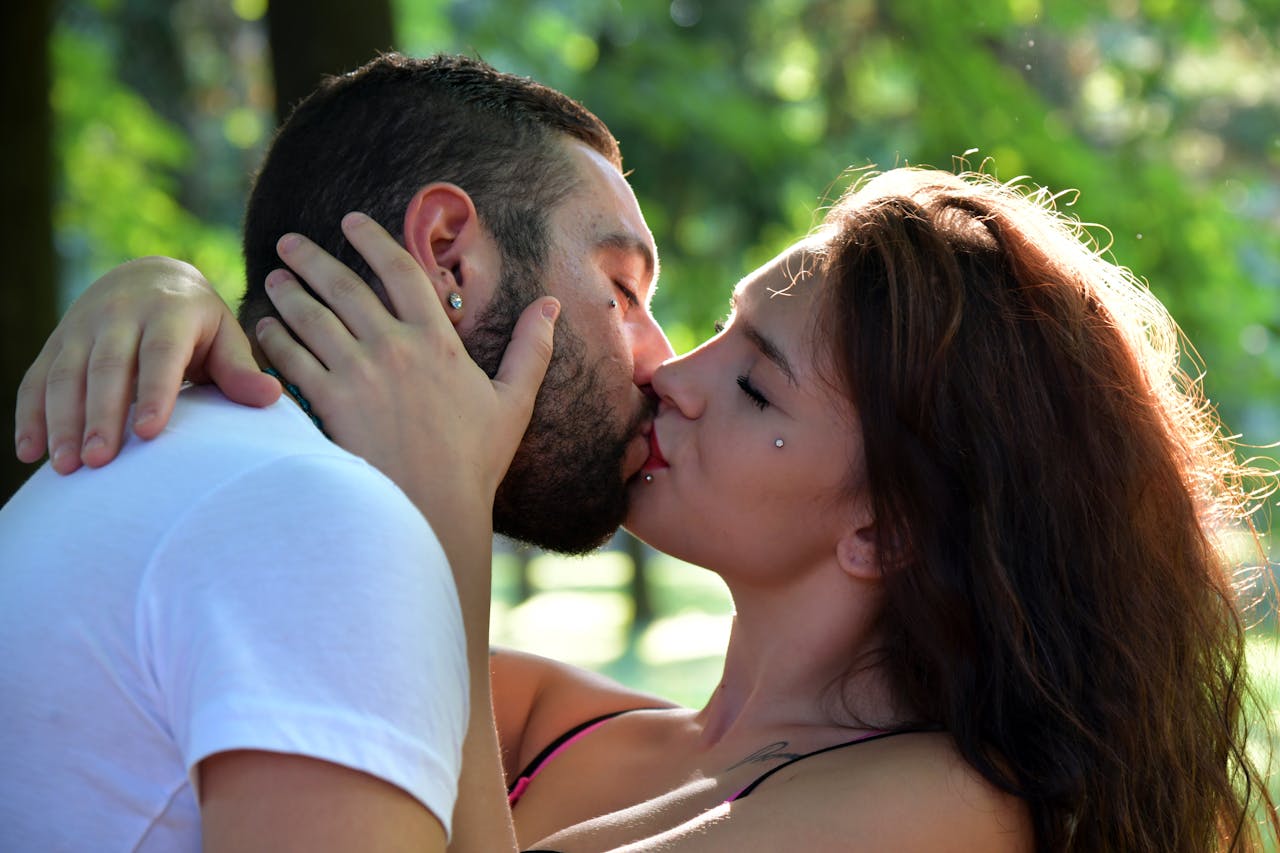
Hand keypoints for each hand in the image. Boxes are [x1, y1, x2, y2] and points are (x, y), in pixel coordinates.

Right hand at [14, 257, 280, 472]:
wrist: (149, 277)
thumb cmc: (198, 322)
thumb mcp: (224, 335)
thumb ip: (240, 369)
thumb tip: (272, 397)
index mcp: (170, 312)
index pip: (160, 354)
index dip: (154, 391)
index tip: (148, 432)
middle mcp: (120, 314)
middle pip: (106, 368)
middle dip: (99, 416)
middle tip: (98, 461)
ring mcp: (82, 327)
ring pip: (65, 375)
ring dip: (61, 422)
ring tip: (65, 467)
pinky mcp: (56, 342)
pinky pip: (35, 379)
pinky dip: (29, 416)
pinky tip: (29, 452)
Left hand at [256, 212, 557, 512]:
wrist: (435, 508)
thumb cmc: (476, 460)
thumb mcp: (513, 400)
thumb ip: (530, 348)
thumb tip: (551, 305)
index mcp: (437, 340)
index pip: (400, 271)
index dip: (373, 239)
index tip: (351, 221)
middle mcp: (394, 347)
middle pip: (344, 285)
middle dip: (311, 257)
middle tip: (288, 241)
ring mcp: (358, 374)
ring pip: (311, 317)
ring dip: (287, 292)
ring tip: (272, 278)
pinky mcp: (330, 404)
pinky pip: (293, 360)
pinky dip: (275, 340)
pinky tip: (264, 329)